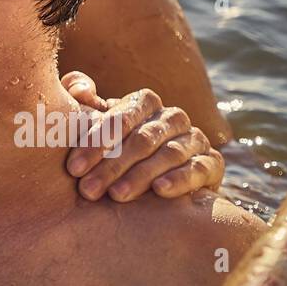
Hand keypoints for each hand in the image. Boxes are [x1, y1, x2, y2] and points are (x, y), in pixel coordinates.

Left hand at [61, 72, 223, 201]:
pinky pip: (199, 168)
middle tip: (88, 189)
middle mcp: (172, 117)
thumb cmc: (115, 151)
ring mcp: (195, 139)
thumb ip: (83, 104)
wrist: (157, 187)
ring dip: (141, 176)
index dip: (96, 141)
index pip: (121, 116)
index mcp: (144, 103)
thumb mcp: (96, 128)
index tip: (73, 167)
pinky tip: (160, 191)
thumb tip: (80, 90)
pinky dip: (180, 179)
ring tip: (117, 195)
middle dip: (112, 165)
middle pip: (143, 138)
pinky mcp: (212, 164)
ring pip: (169, 154)